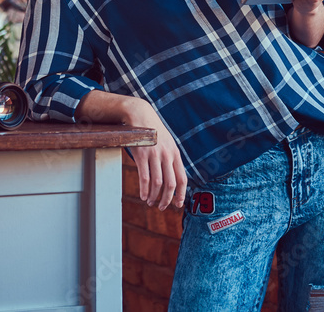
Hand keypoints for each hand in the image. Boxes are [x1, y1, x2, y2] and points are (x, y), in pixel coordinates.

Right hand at [74, 91, 187, 210]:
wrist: (140, 115)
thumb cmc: (154, 131)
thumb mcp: (167, 142)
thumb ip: (171, 158)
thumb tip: (172, 178)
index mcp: (175, 153)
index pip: (182, 178)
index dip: (181, 194)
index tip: (178, 204)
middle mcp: (167, 155)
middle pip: (171, 183)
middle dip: (167, 199)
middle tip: (162, 207)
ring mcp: (154, 155)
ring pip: (157, 183)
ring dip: (154, 196)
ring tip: (151, 203)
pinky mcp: (141, 155)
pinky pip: (144, 177)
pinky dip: (144, 190)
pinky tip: (143, 196)